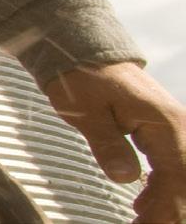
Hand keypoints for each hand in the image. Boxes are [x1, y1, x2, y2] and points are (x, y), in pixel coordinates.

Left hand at [44, 62, 185, 222]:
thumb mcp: (87, 111)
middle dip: (170, 210)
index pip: (175, 176)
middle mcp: (177, 128)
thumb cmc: (83, 77)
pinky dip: (161, 189)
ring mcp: (173, 130)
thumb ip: (107, 144)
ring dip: (167, 202)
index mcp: (163, 123)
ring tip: (142, 222)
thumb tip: (126, 178)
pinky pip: (173, 166)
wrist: (84, 53)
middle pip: (185, 180)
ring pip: (182, 176)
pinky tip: (143, 205)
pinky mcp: (162, 133)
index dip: (166, 207)